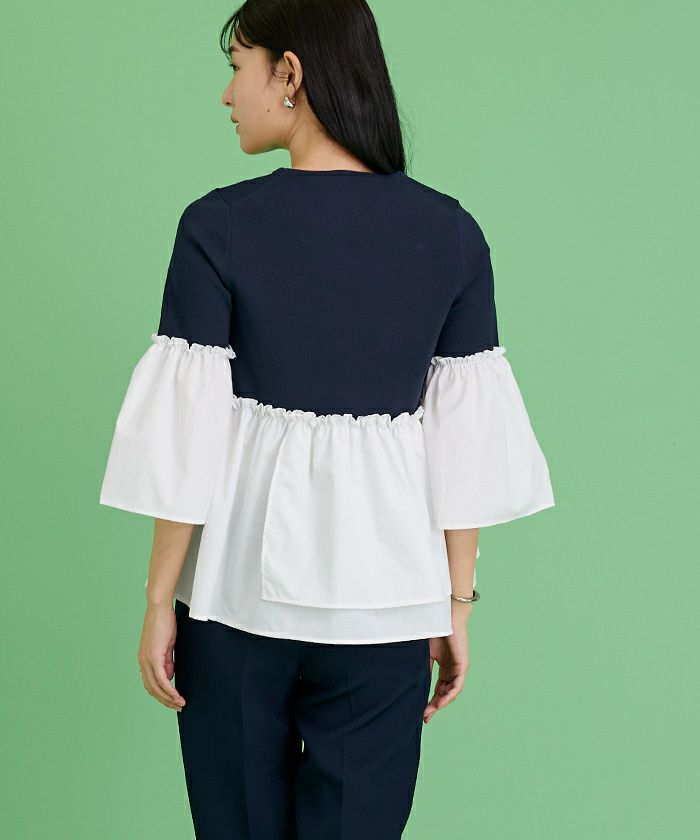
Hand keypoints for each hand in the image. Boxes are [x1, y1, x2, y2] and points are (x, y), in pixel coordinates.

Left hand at [137, 602, 185, 711]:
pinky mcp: (153, 657)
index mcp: (144, 659)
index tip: (173, 700)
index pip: (150, 683)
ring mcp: (147, 660)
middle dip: (165, 701)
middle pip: (152, 689)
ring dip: (168, 698)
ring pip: (156, 687)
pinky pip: (161, 679)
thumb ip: (166, 661)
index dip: (161, 695)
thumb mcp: (166, 645)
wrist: (158, 608)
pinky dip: (169, 689)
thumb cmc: (164, 622)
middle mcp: (142, 662)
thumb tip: (169, 675)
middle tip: (178, 706)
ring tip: (180, 703)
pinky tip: (176, 695)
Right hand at [423, 608, 470, 723]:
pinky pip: (457, 685)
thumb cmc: (434, 629)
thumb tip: (414, 685)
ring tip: (429, 712)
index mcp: (445, 667)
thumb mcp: (426, 654)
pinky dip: (449, 695)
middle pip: (445, 694)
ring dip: (441, 704)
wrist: (443, 615)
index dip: (430, 701)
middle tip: (425, 717)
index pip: (439, 689)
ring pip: (452, 692)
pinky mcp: (463, 665)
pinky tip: (440, 703)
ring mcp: (459, 668)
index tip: (422, 713)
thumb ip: (424, 668)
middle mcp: (453, 670)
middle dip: (434, 706)